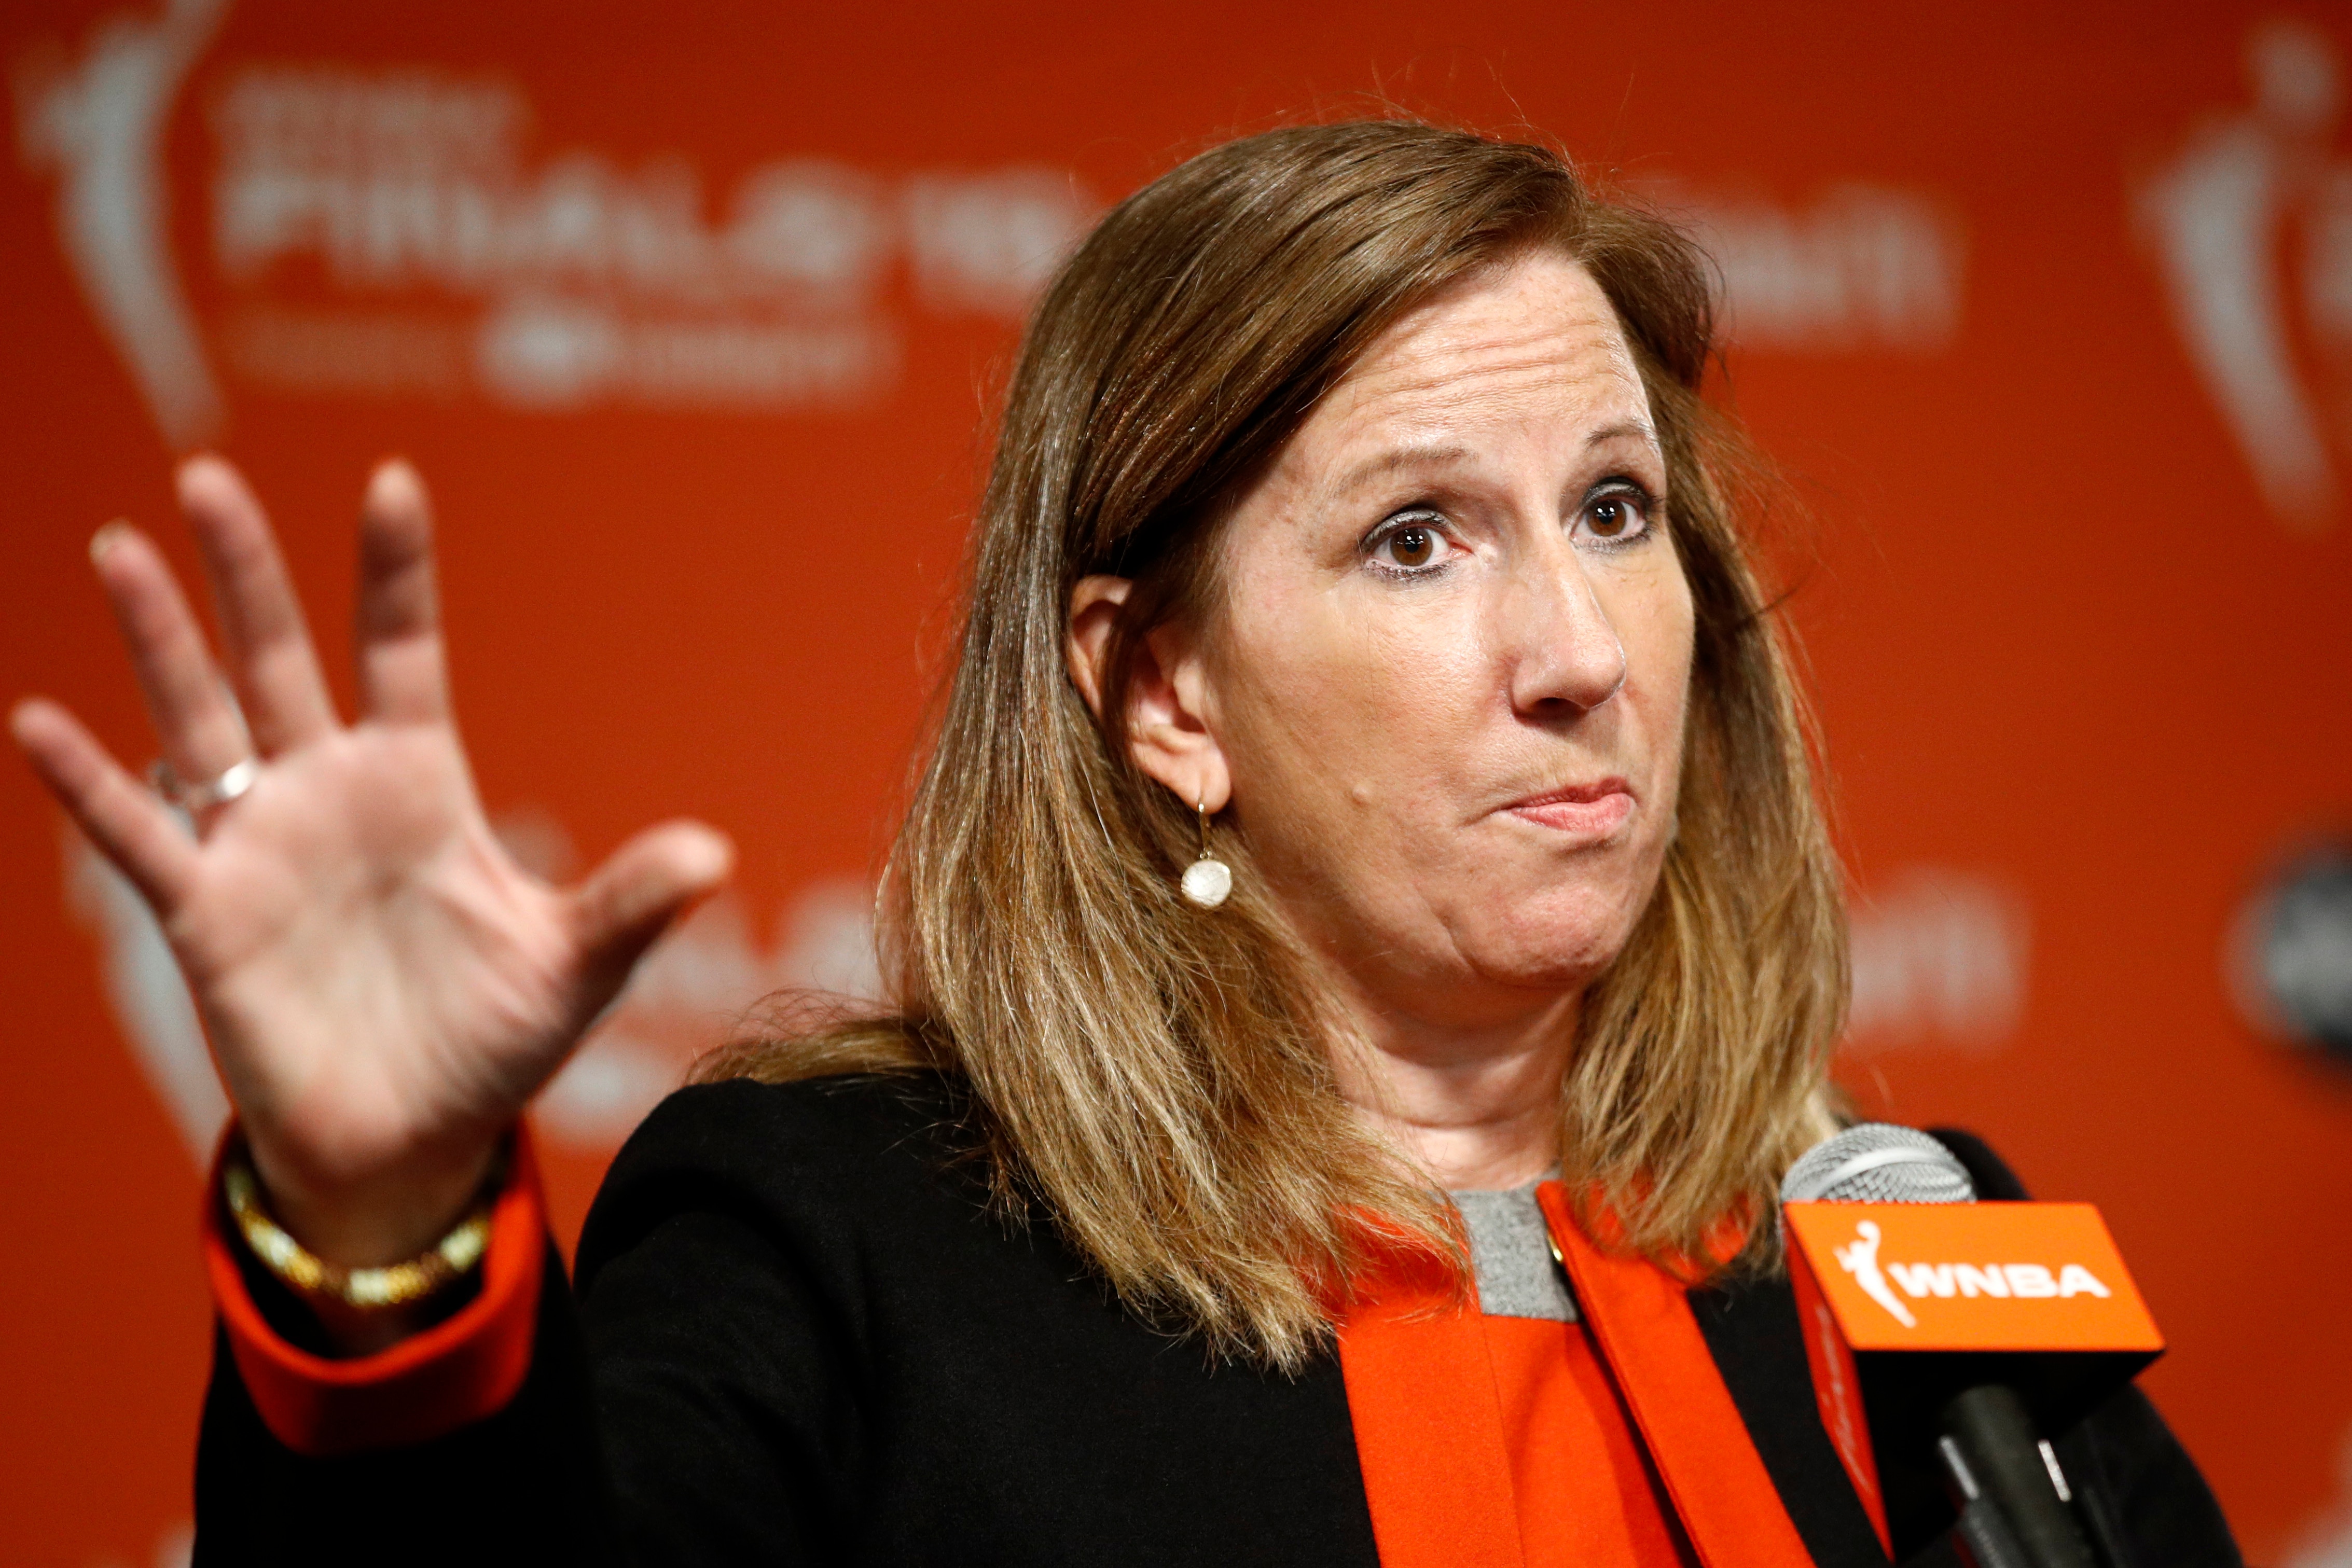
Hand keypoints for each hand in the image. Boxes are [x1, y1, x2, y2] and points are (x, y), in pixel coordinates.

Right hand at [12, 457, 731, 1268]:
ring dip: (161, 640)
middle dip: (249, 573)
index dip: (396, 573)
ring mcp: (260, 847)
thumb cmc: (493, 1044)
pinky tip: (38, 721)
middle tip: (211, 475)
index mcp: (422, 785)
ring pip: (199, 719)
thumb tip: (717, 854)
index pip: (403, 651)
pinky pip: (139, 835)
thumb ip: (630, 904)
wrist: (414, 1143)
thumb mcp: (572, 968)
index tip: (393, 481)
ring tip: (120, 547)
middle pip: (282, 658)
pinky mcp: (206, 915)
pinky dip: (91, 784)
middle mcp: (331, 794)